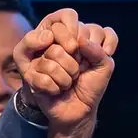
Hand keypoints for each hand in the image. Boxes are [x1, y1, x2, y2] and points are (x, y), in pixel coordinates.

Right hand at [14, 9, 118, 132]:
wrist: (79, 111)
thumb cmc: (91, 86)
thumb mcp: (104, 67)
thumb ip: (98, 50)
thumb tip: (80, 41)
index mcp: (76, 37)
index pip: (81, 26)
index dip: (89, 45)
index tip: (91, 63)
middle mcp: (57, 44)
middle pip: (65, 40)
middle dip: (76, 63)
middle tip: (78, 74)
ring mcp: (43, 59)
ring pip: (53, 52)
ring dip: (66, 77)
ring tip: (68, 83)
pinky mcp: (32, 75)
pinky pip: (44, 73)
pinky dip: (56, 87)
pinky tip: (58, 91)